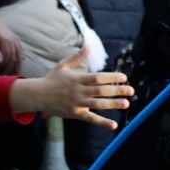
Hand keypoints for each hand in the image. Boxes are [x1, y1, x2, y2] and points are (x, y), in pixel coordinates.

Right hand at [10, 55, 132, 128]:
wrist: (38, 95)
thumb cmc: (51, 79)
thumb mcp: (63, 66)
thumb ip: (77, 57)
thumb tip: (87, 45)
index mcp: (77, 79)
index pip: (97, 77)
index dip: (111, 77)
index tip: (124, 77)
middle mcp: (78, 91)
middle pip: (100, 90)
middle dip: (117, 90)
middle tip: (131, 90)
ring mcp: (77, 103)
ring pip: (98, 104)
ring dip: (113, 104)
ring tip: (126, 103)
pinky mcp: (75, 114)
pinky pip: (91, 118)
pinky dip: (102, 122)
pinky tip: (114, 124)